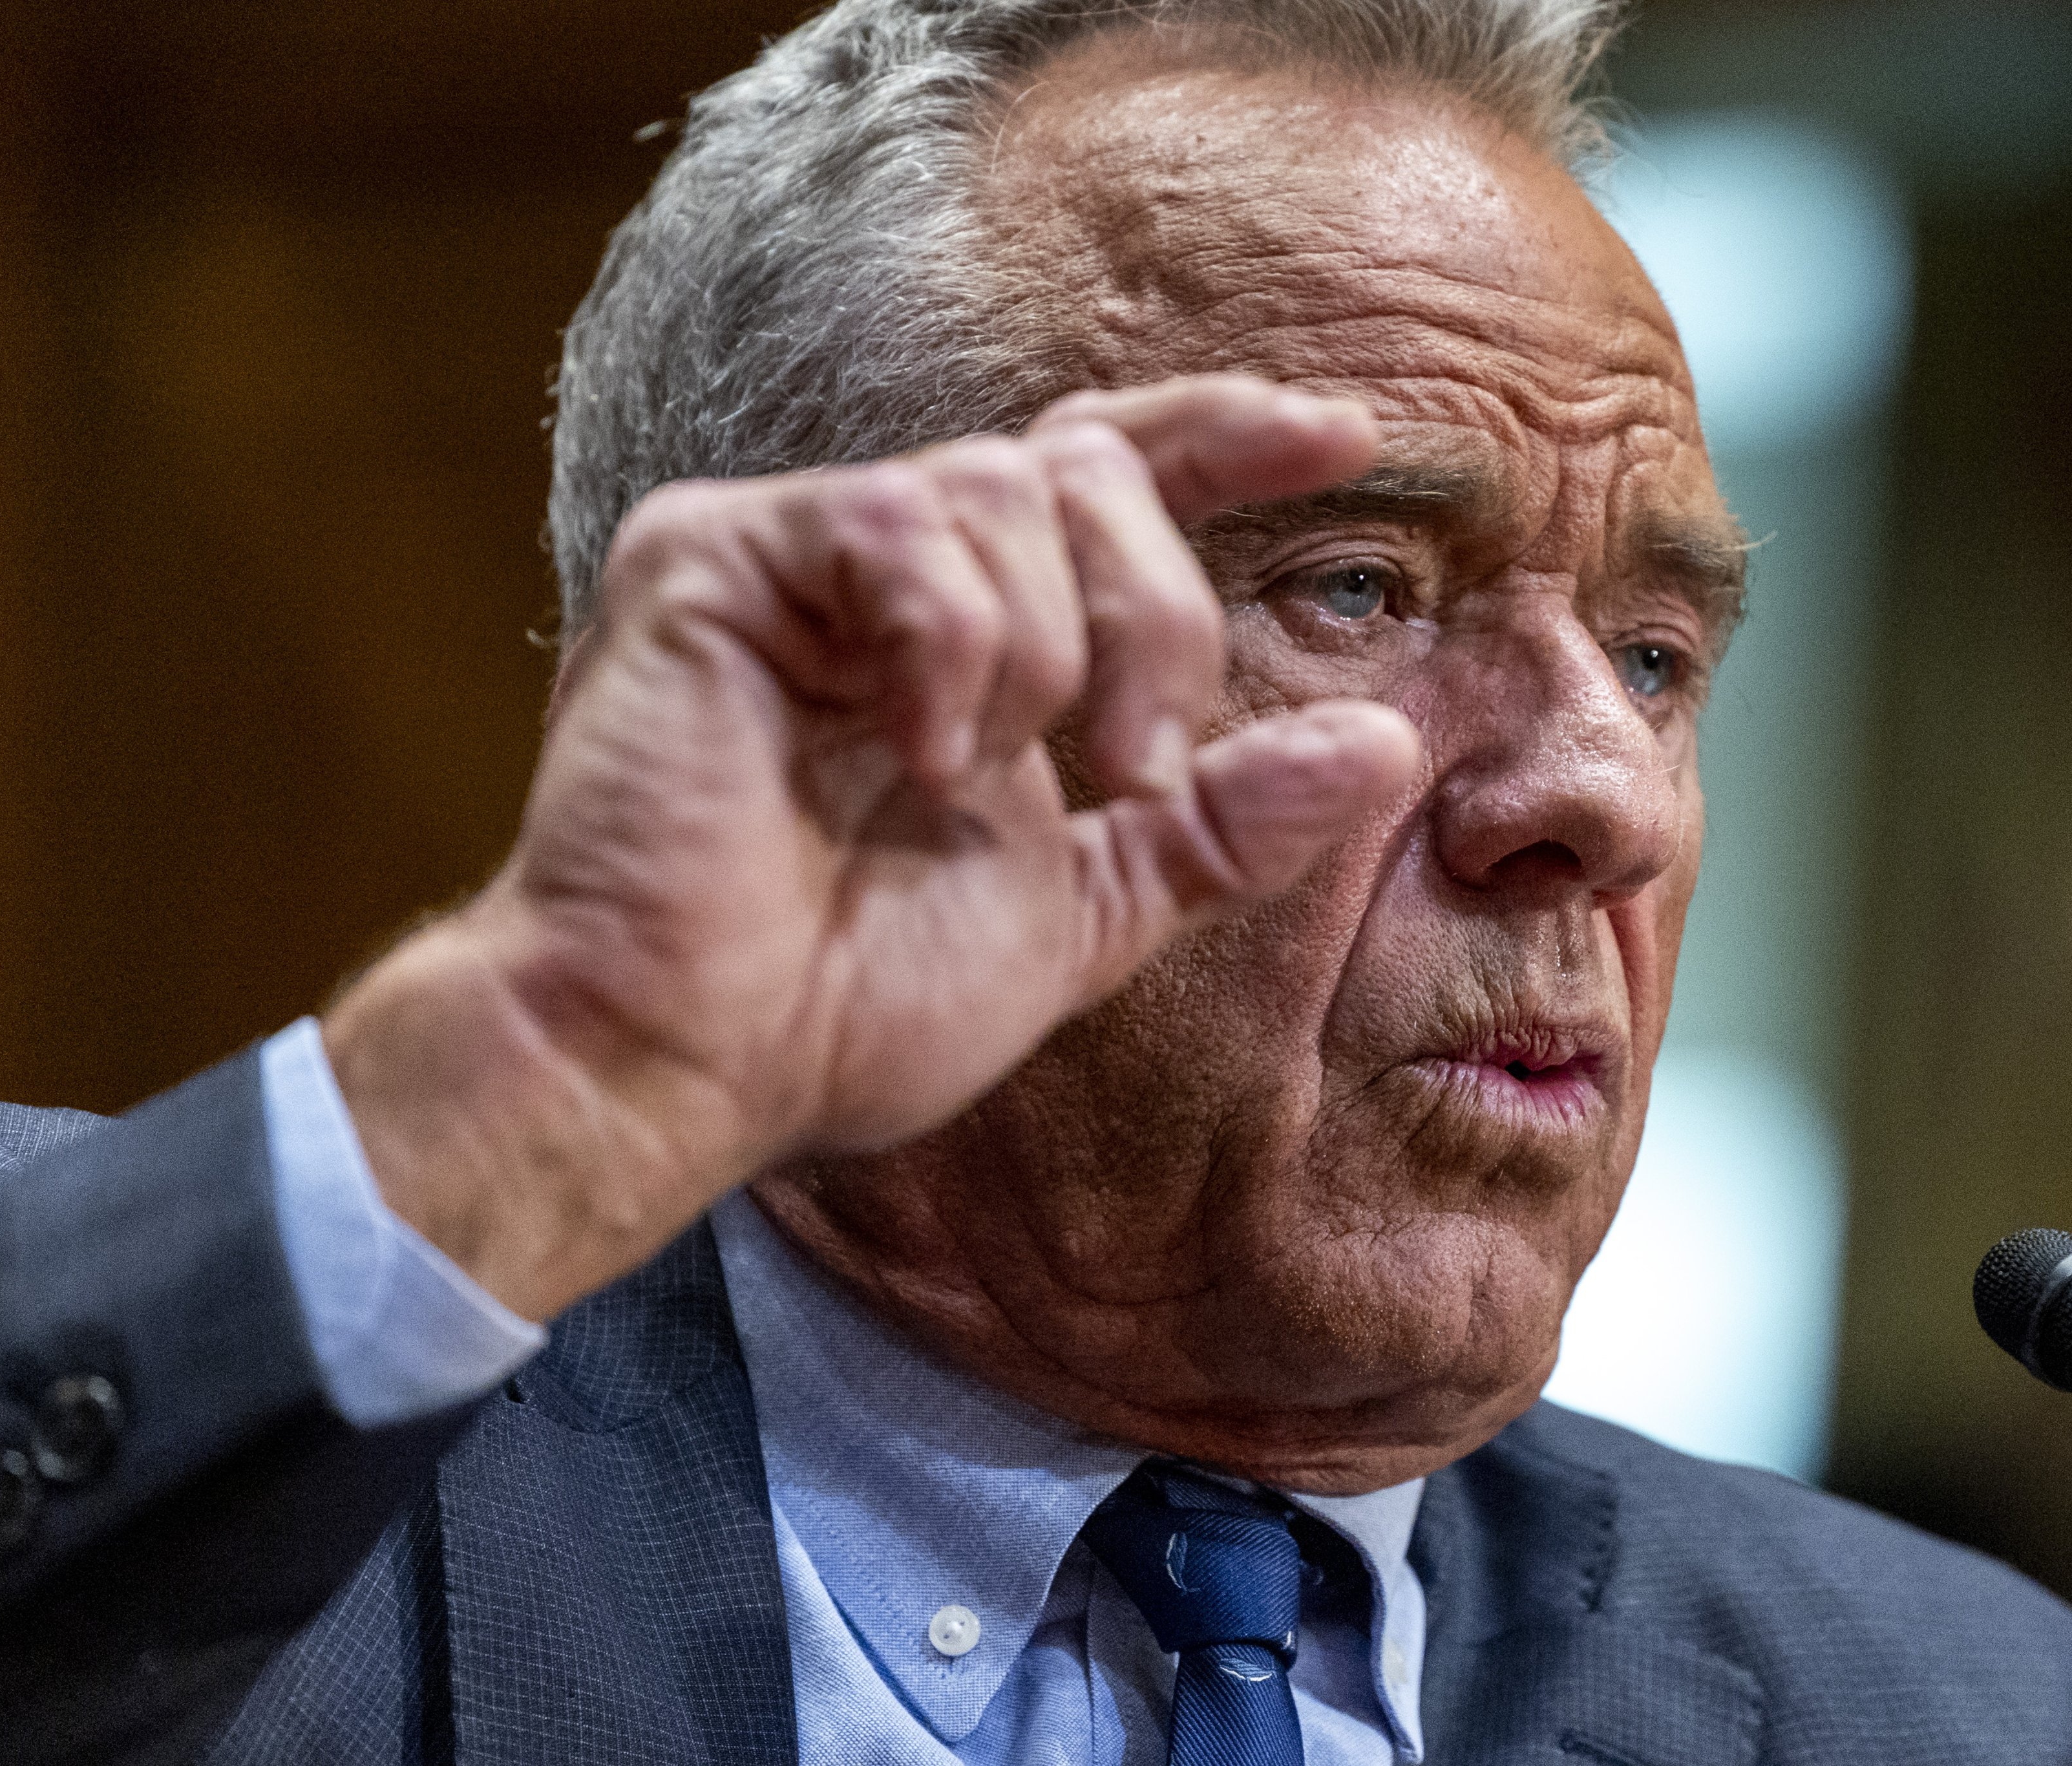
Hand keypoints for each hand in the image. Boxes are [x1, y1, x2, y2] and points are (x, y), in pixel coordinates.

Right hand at [321, 376, 1420, 1320]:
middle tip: (1136, 765)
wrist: (683, 1064)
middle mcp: (875, 575)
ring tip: (968, 781)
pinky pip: (891, 524)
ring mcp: (787, 555)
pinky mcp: (705, 557)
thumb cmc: (842, 1007)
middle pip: (1080, 467)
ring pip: (1001, 487)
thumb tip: (1388, 746)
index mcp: (961, 637)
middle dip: (1154, 614)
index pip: (1101, 475)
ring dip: (1040, 653)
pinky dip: (945, 645)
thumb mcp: (1080, 914)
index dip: (1221, 437)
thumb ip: (1216, 827)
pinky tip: (913, 751)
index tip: (1344, 439)